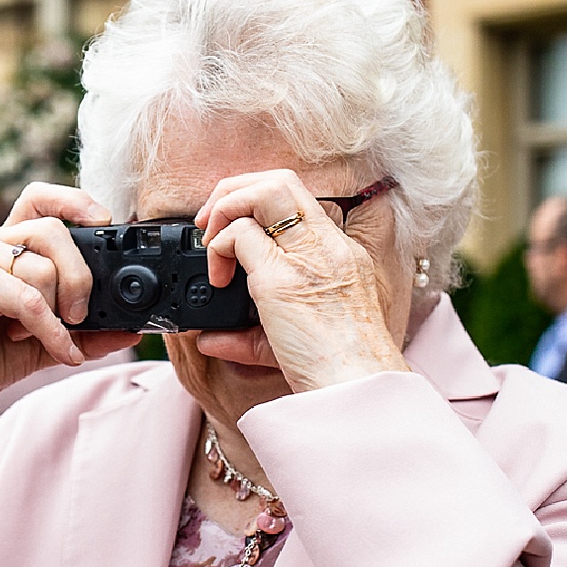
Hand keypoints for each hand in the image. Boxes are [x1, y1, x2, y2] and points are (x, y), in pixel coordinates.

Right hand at [0, 183, 143, 430]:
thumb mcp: (50, 338)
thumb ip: (88, 329)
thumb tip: (133, 327)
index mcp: (9, 244)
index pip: (40, 199)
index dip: (74, 201)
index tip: (105, 221)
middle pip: (52, 230)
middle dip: (79, 274)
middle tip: (82, 312)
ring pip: (41, 267)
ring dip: (58, 312)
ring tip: (51, 337)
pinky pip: (27, 299)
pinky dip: (51, 329)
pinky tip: (63, 352)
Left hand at [195, 170, 409, 393]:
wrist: (357, 386)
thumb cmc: (337, 369)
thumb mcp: (297, 337)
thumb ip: (253, 332)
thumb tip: (209, 338)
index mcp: (339, 254)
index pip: (298, 197)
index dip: (256, 196)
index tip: (233, 225)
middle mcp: (327, 246)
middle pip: (280, 179)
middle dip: (234, 188)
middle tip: (210, 224)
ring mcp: (306, 258)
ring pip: (261, 191)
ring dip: (223, 208)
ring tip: (210, 244)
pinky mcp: (281, 279)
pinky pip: (238, 235)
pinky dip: (216, 248)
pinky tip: (218, 278)